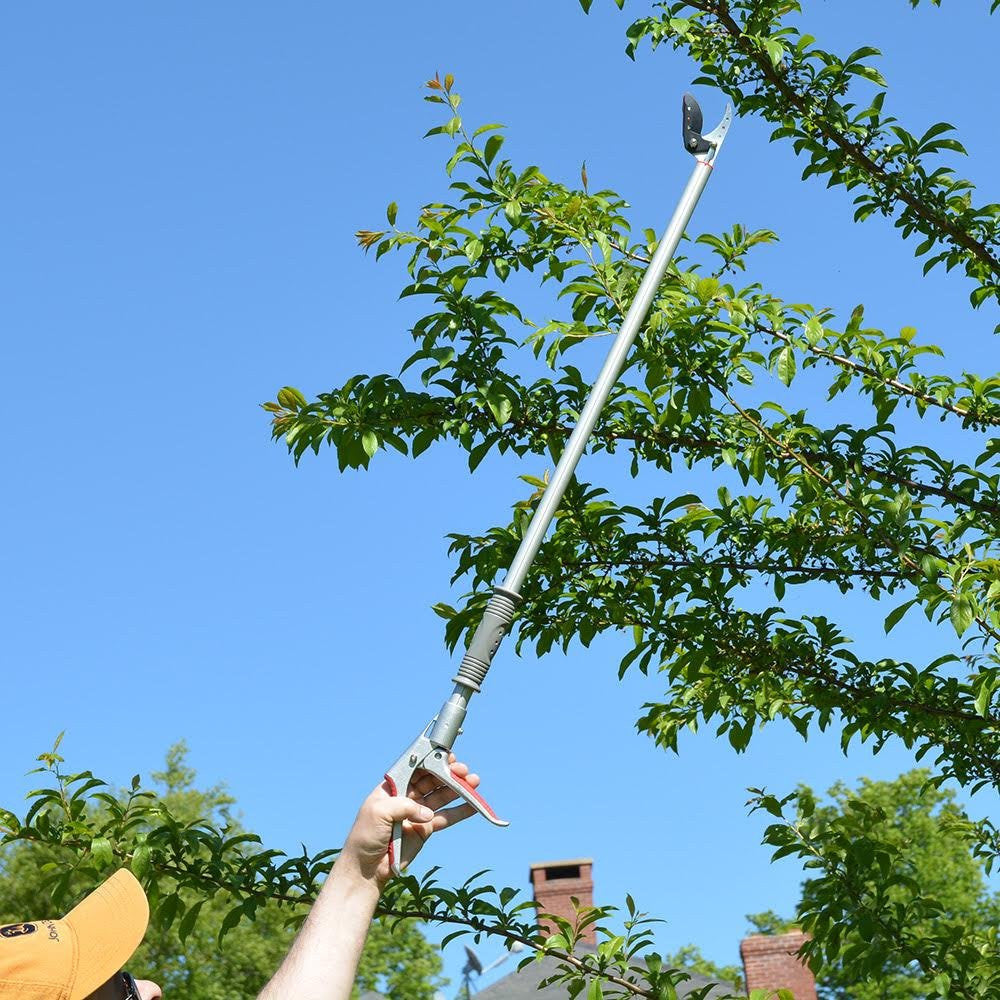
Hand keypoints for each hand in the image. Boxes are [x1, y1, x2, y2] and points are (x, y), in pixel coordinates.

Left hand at [341, 755, 478, 886]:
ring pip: (442, 795)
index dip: (431, 759)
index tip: (446, 755)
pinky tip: (474, 804)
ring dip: (458, 788)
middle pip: (432, 779)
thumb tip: (427, 813)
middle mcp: (406, 796)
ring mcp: (417, 812)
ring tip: (474, 781)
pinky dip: (461, 810)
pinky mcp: (425, 829)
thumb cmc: (365, 837)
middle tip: (463, 770)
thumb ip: (403, 806)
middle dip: (448, 772)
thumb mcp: (378, 813)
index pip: (415, 767)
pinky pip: (446, 817)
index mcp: (392, 787)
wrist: (366, 869)